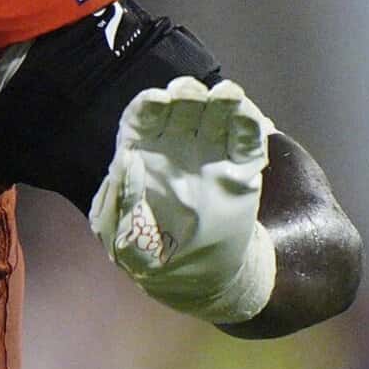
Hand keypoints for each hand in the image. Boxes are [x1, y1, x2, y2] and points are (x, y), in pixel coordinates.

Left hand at [88, 76, 276, 323]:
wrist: (197, 278)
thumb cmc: (146, 253)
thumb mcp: (120, 234)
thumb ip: (119, 198)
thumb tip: (124, 160)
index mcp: (143, 155)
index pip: (144, 121)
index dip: (149, 107)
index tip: (156, 99)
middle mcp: (176, 148)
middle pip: (180, 111)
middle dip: (185, 96)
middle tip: (189, 90)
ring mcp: (210, 157)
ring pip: (215, 118)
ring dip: (221, 102)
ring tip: (226, 94)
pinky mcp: (242, 171)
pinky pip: (247, 141)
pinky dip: (250, 123)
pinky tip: (247, 111)